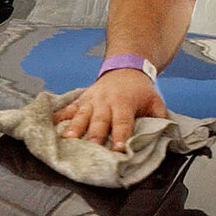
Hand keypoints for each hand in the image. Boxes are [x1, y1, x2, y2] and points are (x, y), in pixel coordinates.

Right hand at [52, 69, 167, 149]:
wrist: (125, 67)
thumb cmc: (140, 89)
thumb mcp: (155, 101)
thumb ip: (159, 118)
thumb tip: (165, 136)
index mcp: (124, 103)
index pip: (122, 122)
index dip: (120, 135)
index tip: (116, 149)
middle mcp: (105, 102)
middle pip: (99, 120)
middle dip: (94, 135)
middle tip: (90, 148)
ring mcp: (91, 100)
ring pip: (81, 115)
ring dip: (74, 127)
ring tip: (67, 138)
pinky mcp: (81, 100)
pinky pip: (69, 109)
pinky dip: (58, 117)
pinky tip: (49, 125)